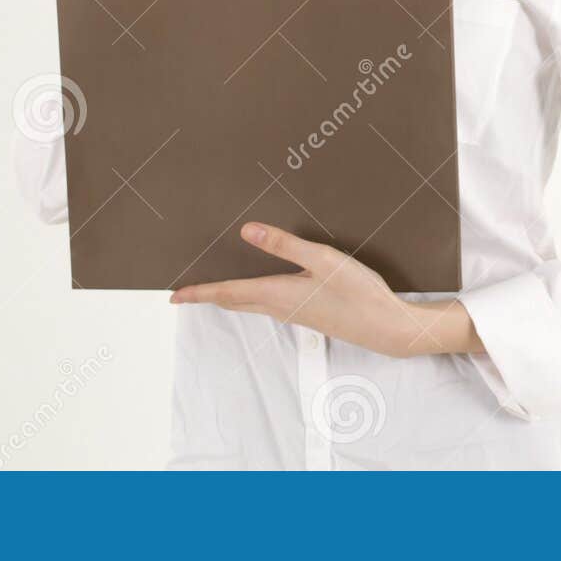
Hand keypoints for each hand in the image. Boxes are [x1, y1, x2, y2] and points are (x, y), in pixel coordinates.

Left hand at [168, 221, 474, 358]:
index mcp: (277, 293)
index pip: (227, 293)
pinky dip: (252, 296)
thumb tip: (245, 231)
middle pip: (234, 301)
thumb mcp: (322, 259)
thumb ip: (283, 244)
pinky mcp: (308, 314)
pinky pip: (268, 305)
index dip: (198, 293)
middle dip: (208, 296)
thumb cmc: (358, 293)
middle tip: (185, 292)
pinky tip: (260, 287)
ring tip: (214, 287)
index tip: (173, 296)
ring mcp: (295, 314)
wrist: (388, 329)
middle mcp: (280, 307)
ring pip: (251, 304)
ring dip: (229, 296)